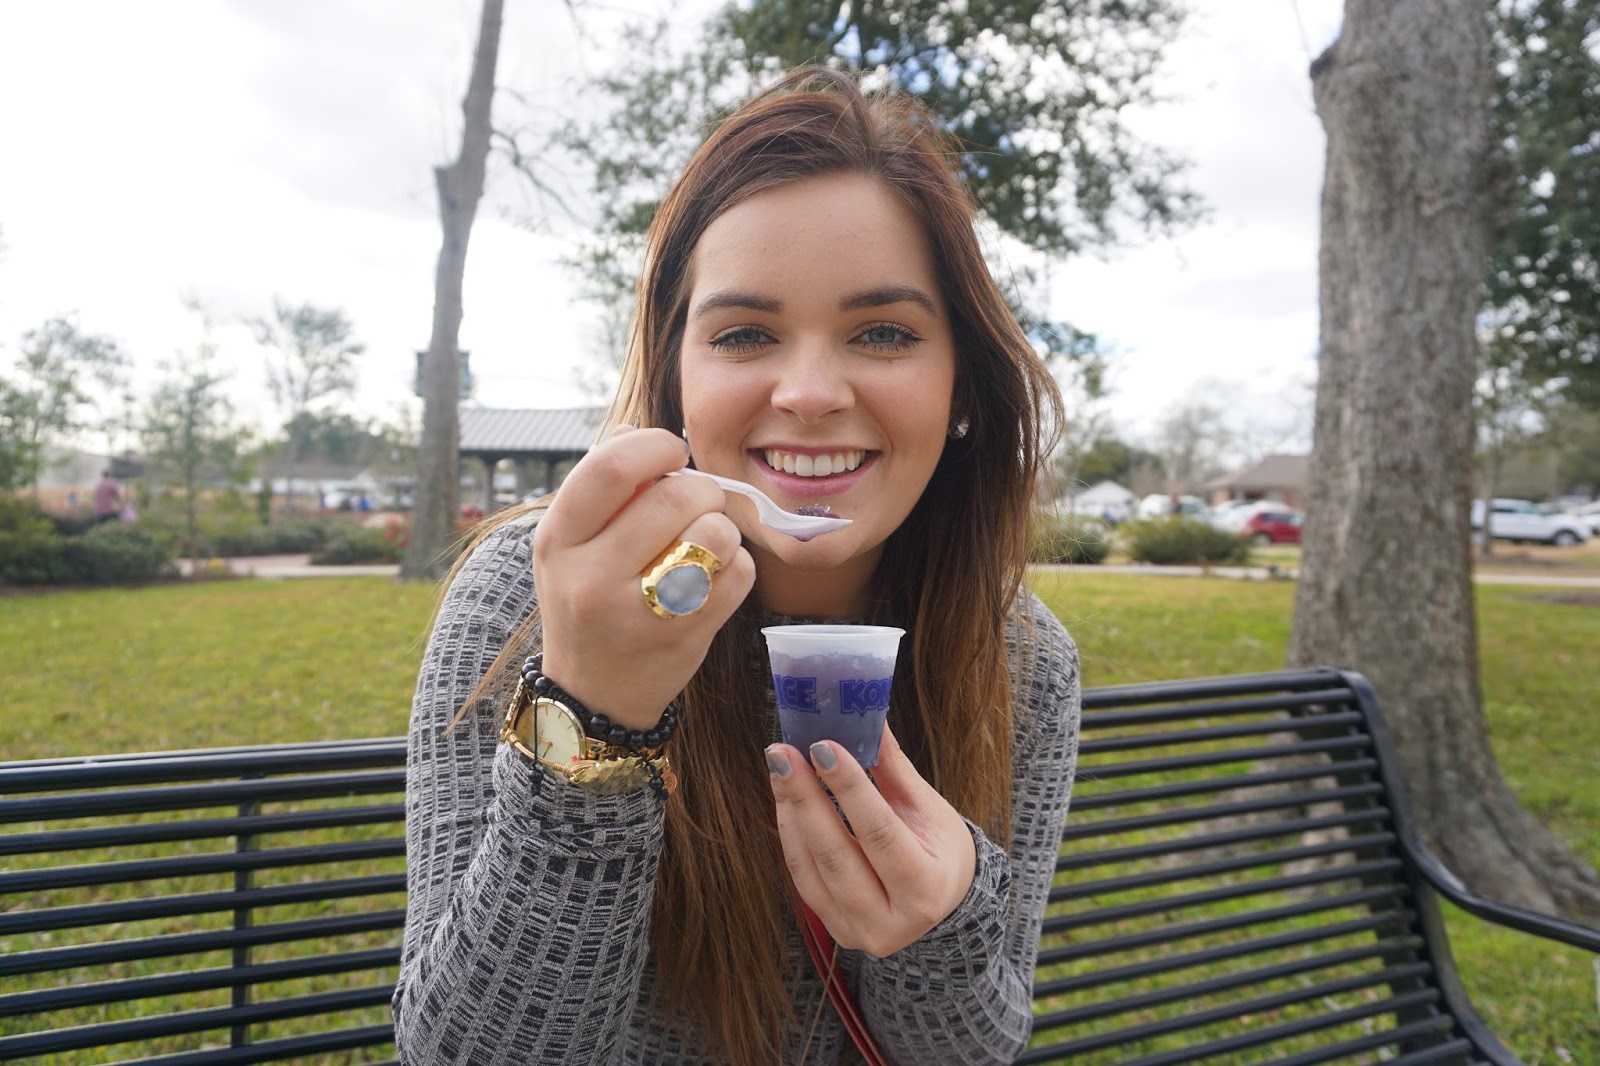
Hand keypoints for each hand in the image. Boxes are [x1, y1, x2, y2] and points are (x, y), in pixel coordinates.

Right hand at [532, 426, 755, 729]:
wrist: (593, 694)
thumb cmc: (587, 599)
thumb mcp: (571, 543)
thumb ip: (601, 485)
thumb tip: (635, 431)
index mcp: (558, 539)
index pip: (611, 467)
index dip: (656, 446)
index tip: (671, 453)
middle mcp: (590, 577)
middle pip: (676, 496)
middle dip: (701, 488)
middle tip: (697, 502)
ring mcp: (639, 613)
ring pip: (714, 533)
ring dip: (721, 528)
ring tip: (702, 544)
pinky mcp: (685, 638)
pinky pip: (737, 574)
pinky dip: (736, 566)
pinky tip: (712, 577)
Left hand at [767, 726, 976, 956]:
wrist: (944, 901)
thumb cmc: (940, 848)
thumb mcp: (927, 808)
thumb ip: (893, 768)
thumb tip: (865, 713)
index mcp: (926, 888)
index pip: (879, 833)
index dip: (848, 788)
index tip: (822, 746)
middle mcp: (891, 922)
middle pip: (836, 855)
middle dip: (805, 797)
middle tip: (783, 752)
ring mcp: (858, 931)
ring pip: (810, 868)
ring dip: (791, 812)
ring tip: (780, 767)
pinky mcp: (834, 928)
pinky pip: (802, 878)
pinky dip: (790, 835)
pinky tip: (786, 799)